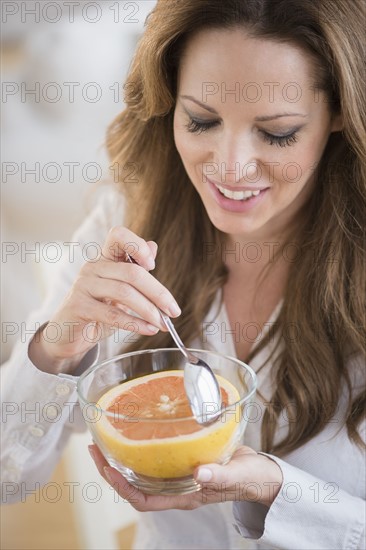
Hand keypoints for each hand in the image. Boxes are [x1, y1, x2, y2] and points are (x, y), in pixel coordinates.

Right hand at [29, 227, 180, 373]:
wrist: (70, 334)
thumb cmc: (99, 310)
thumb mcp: (120, 289)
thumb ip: (135, 269)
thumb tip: (153, 246)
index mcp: (104, 258)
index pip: (118, 235)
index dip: (137, 245)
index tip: (152, 265)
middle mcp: (93, 267)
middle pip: (132, 272)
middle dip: (158, 293)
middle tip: (174, 311)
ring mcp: (83, 285)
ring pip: (124, 292)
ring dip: (149, 311)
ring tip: (163, 324)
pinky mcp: (78, 306)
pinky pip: (112, 314)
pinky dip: (135, 324)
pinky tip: (149, 330)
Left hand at [88, 444, 282, 510]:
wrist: (260, 472)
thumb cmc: (250, 478)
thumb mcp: (237, 476)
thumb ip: (219, 476)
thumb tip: (199, 475)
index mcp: (185, 496)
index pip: (145, 500)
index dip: (123, 488)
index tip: (108, 470)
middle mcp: (176, 488)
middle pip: (135, 485)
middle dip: (112, 470)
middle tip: (95, 448)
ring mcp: (179, 476)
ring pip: (142, 472)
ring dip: (122, 458)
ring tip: (106, 440)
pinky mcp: (184, 461)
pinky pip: (156, 458)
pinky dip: (142, 447)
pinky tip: (137, 432)